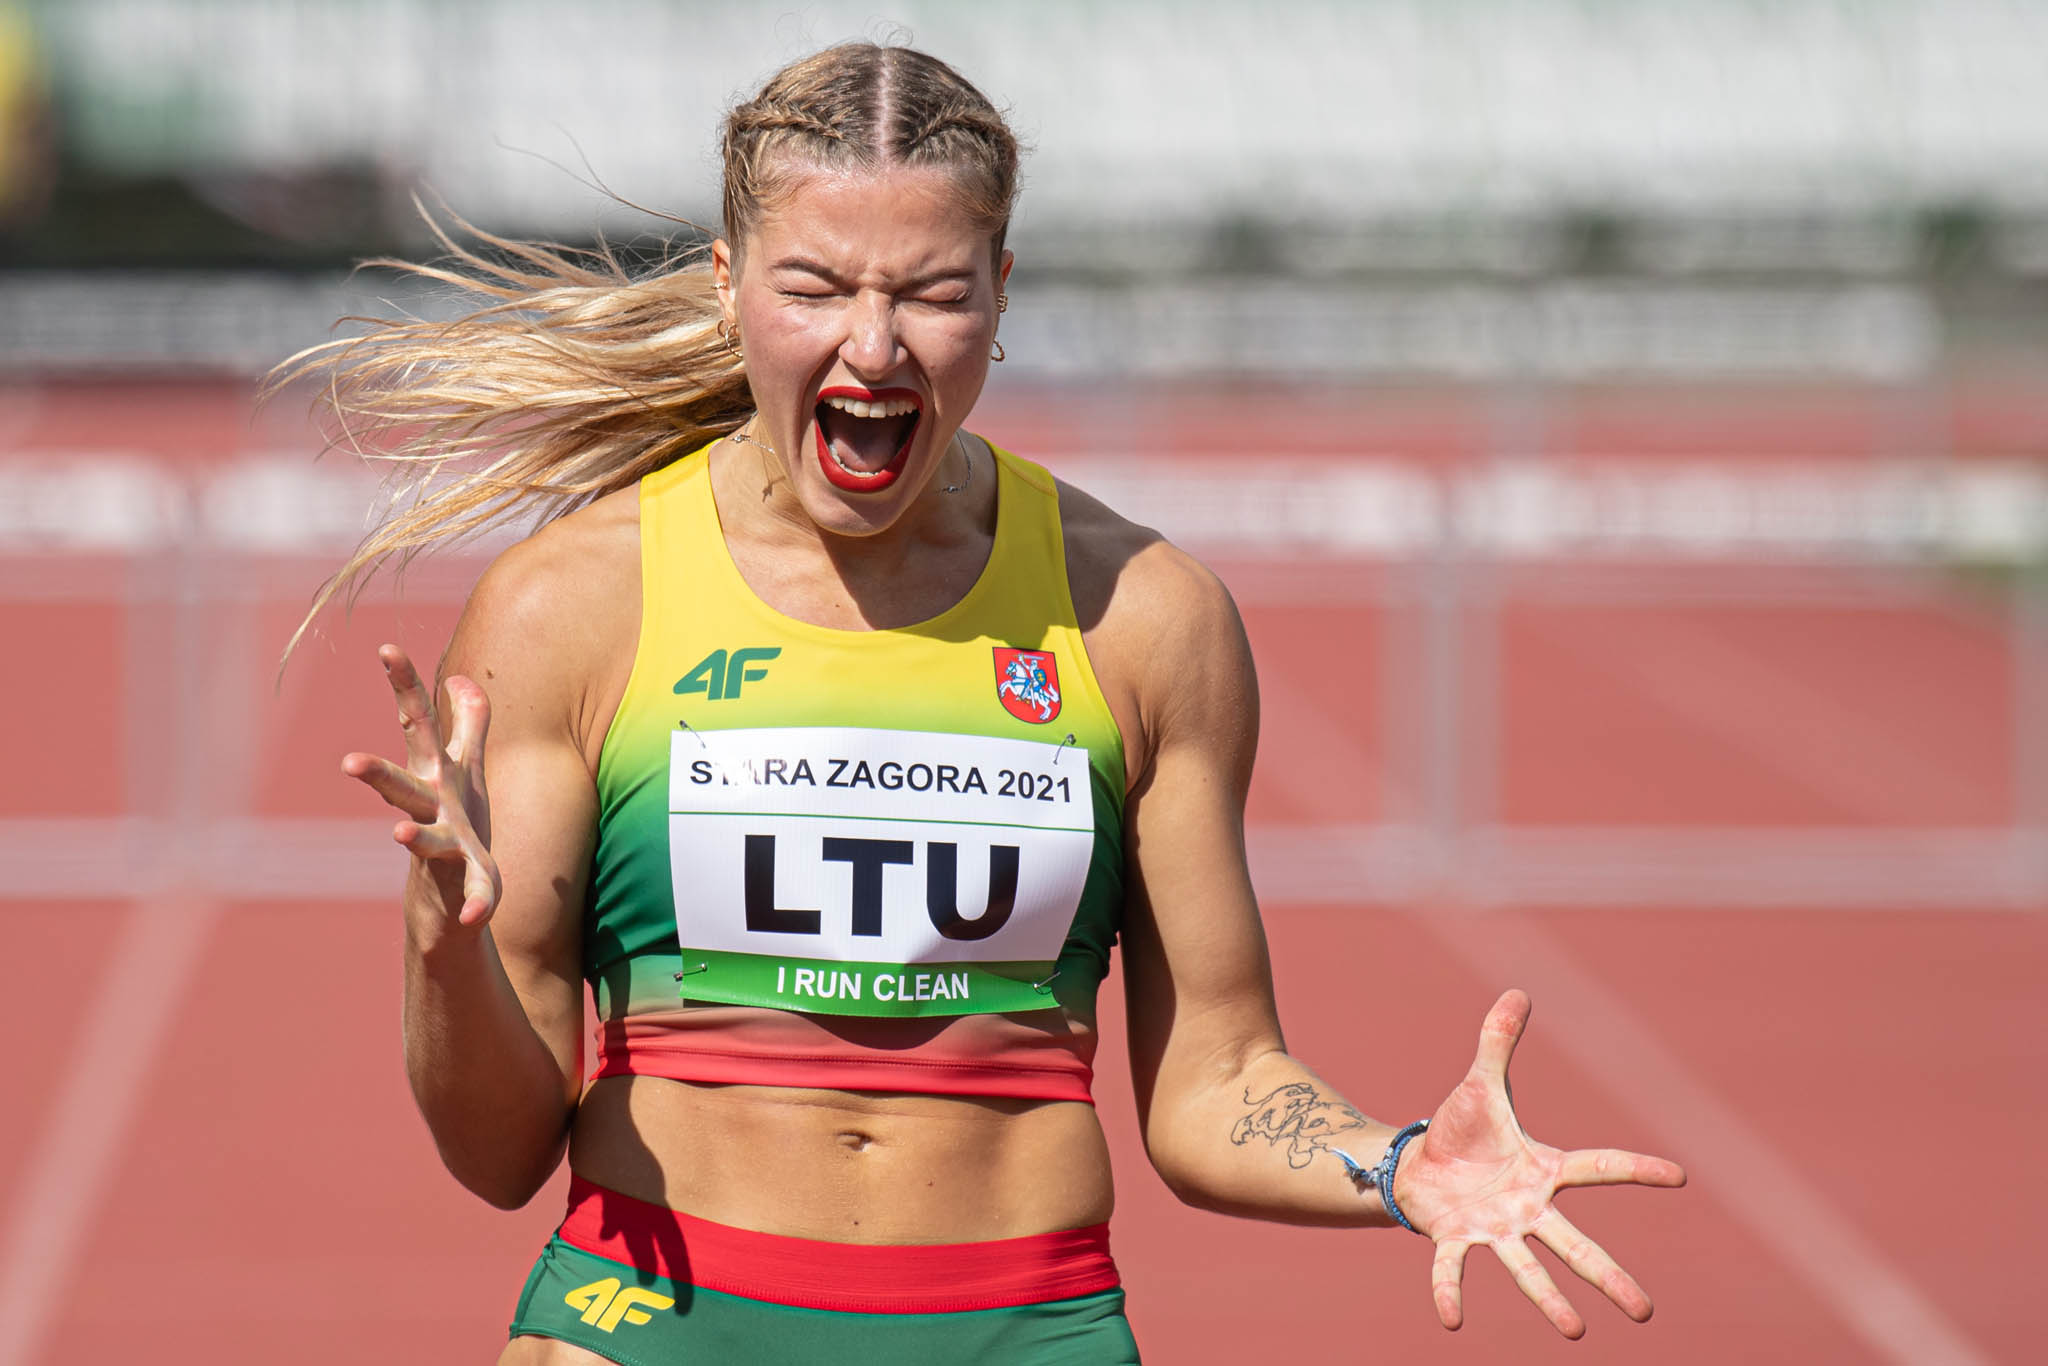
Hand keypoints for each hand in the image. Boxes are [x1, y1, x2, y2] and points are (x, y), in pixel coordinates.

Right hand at [341, 643, 501, 926]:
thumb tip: (461, 678)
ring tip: (398, 836)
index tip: (387, 647)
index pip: (417, 723)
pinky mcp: (468, 884)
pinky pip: (477, 894)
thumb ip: (469, 724)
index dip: (404, 685)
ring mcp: (444, 849)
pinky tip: (479, 917)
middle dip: (378, 775)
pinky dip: (479, 903)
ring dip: (415, 838)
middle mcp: (431, 810)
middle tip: (349, 763)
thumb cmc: (457, 822)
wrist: (448, 900)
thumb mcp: (468, 767)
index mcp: (435, 775)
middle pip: (403, 786)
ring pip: (427, 842)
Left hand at [1395, 990, 1685, 1338]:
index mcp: (1543, 1171)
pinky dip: (1450, 1292)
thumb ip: (1498, 1042)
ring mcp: (1494, 1230)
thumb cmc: (1461, 1131)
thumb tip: (1518, 991)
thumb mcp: (1481, 1083)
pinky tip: (1452, 1322)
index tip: (1678, 1177)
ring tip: (1574, 1331)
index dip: (1636, 1169)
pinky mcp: (1455, 1240)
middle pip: (1574, 1245)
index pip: (1598, 1167)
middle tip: (1644, 1312)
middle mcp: (1527, 1208)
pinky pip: (1453, 1270)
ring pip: (1527, 1269)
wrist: (1418, 1165)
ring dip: (1549, 1299)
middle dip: (1608, 1276)